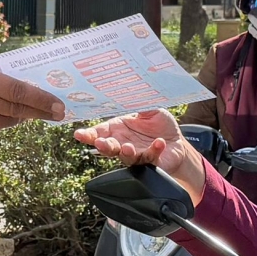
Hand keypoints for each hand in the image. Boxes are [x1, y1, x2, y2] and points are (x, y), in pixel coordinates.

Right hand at [72, 109, 206, 204]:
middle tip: (100, 143)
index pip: (100, 132)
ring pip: (125, 157)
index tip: (79, 135)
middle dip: (103, 146)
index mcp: (118, 129)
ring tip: (128, 148)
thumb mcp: (149, 109)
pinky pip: (149, 158)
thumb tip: (127, 93)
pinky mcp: (150, 162)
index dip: (88, 134)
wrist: (177, 142)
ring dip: (125, 153)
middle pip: (108, 148)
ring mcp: (136, 155)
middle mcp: (123, 143)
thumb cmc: (160, 125)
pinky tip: (159, 143)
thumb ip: (138, 103)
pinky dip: (154, 150)